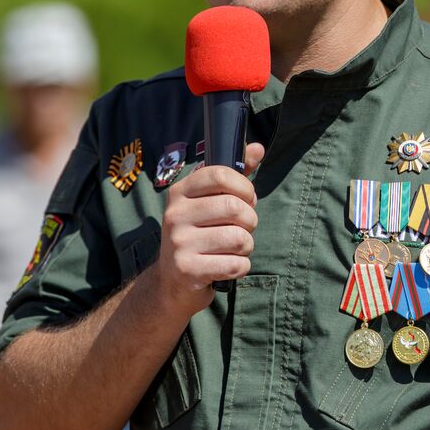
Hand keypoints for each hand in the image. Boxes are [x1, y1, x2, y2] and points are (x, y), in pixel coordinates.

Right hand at [152, 143, 265, 315]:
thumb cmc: (199, 234)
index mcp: (180, 192)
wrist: (171, 281)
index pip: (222, 174)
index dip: (245, 187)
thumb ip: (235, 175)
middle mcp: (175, 214)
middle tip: (242, 228)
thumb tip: (258, 148)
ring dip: (246, 246)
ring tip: (234, 249)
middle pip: (235, 207)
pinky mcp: (187, 270)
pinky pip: (235, 265)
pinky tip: (228, 266)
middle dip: (250, 221)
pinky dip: (241, 267)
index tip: (246, 199)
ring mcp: (178, 243)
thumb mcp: (210, 201)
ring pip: (239, 238)